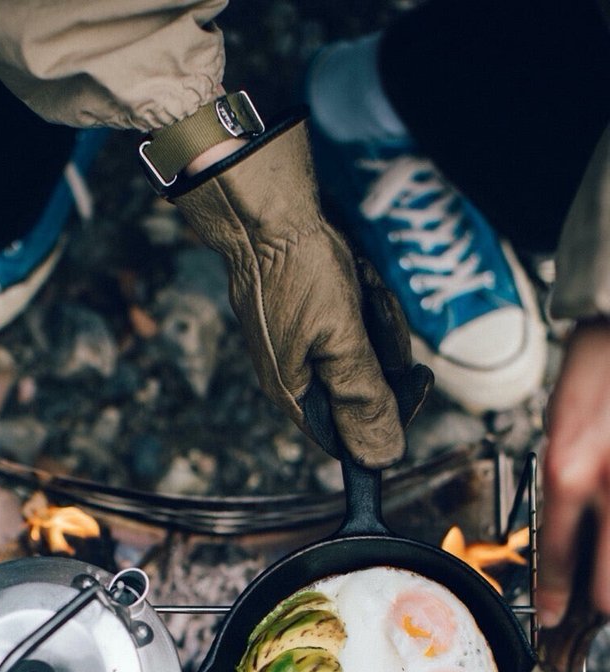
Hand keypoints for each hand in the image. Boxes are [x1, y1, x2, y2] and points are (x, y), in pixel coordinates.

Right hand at [174, 119, 430, 466]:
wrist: (266, 210)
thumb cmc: (297, 271)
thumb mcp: (341, 341)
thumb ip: (363, 399)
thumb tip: (382, 458)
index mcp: (294, 394)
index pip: (348, 436)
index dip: (384, 415)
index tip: (408, 380)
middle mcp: (291, 377)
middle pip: (356, 394)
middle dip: (379, 356)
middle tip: (375, 318)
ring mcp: (296, 345)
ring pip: (358, 356)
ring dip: (373, 323)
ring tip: (362, 292)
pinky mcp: (304, 316)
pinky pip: (349, 326)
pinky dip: (362, 305)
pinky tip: (356, 282)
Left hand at [538, 318, 609, 625]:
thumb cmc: (595, 374)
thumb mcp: (559, 432)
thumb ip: (562, 489)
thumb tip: (567, 541)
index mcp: (568, 474)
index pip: (556, 561)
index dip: (553, 600)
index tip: (552, 618)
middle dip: (598, 610)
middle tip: (590, 612)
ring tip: (604, 576)